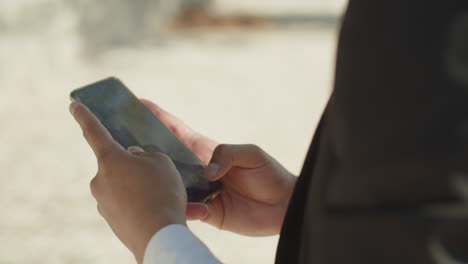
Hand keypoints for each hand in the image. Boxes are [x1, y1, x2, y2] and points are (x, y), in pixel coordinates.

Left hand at [70, 102, 186, 263]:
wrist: (158, 236)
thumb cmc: (161, 193)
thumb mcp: (162, 163)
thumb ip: (146, 155)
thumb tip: (134, 159)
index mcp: (110, 160)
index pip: (94, 132)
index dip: (84, 116)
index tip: (73, 105)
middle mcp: (100, 180)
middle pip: (117, 165)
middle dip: (135, 167)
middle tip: (157, 176)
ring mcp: (104, 202)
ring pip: (124, 186)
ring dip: (140, 187)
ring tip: (162, 196)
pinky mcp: (112, 221)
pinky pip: (127, 205)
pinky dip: (140, 204)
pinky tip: (156, 210)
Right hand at [142, 99, 295, 235]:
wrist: (283, 205)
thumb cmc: (269, 173)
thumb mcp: (251, 154)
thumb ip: (227, 154)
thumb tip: (206, 172)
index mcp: (206, 150)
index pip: (177, 131)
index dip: (159, 117)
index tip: (138, 103)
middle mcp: (198, 170)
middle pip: (166, 158)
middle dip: (145, 151)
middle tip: (123, 145)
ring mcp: (200, 191)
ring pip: (171, 186)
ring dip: (158, 184)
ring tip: (142, 182)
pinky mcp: (207, 212)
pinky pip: (188, 210)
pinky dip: (186, 209)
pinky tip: (191, 209)